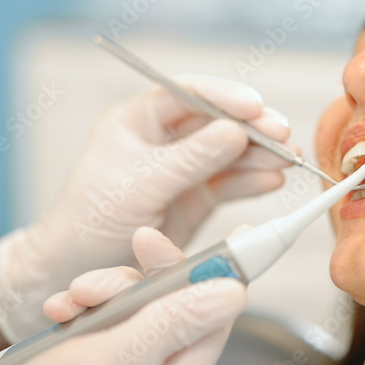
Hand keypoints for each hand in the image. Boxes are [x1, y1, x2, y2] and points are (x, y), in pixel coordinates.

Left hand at [0, 75, 291, 340]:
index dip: (224, 96)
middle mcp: (161, 138)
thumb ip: (188, 159)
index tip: (255, 106)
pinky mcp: (194, 198)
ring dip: (259, 154)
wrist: (74, 270)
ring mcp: (181, 168)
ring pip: (229, 151)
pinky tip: (273, 180)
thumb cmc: (88, 221)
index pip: (187, 94)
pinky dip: (252, 181)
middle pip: (216, 121)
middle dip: (251, 126)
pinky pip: (229, 183)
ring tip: (289, 160)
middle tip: (282, 134)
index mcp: (137, 119)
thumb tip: (235, 131)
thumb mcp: (138, 186)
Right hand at [0, 227, 244, 364]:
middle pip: (175, 298)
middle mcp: (160, 362)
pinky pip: (102, 313)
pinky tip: (59, 310)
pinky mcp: (99, 349)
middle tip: (138, 242)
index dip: (228, 269)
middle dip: (145, 272)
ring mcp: (129, 355)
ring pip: (134, 301)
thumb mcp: (122, 355)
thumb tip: (229, 291)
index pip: (216, 310)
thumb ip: (173, 321)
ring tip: (73, 298)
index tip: (241, 233)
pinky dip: (80, 306)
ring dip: (102, 289)